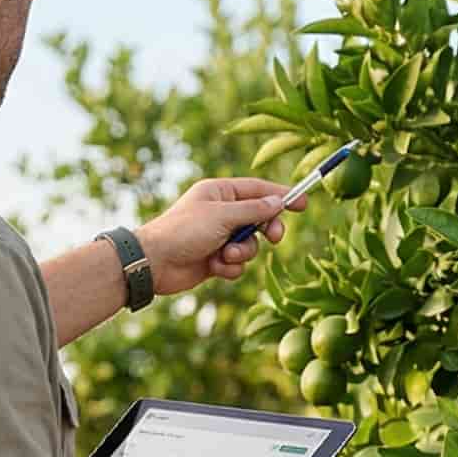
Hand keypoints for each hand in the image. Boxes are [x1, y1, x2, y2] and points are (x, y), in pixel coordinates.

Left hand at [138, 177, 304, 294]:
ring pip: (250, 245)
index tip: (302, 203)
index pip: (258, 190)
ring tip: (225, 255)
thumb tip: (278, 202)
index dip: (281, 196)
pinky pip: (237, 263)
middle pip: (259, 218)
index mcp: (220, 192)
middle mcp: (220, 212)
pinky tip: (214, 266)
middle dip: (266, 229)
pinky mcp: (214, 259)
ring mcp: (217, 237)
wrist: (154, 262)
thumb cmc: (184, 231)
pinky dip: (230, 266)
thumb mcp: (223, 216)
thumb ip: (253, 210)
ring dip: (243, 252)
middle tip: (274, 237)